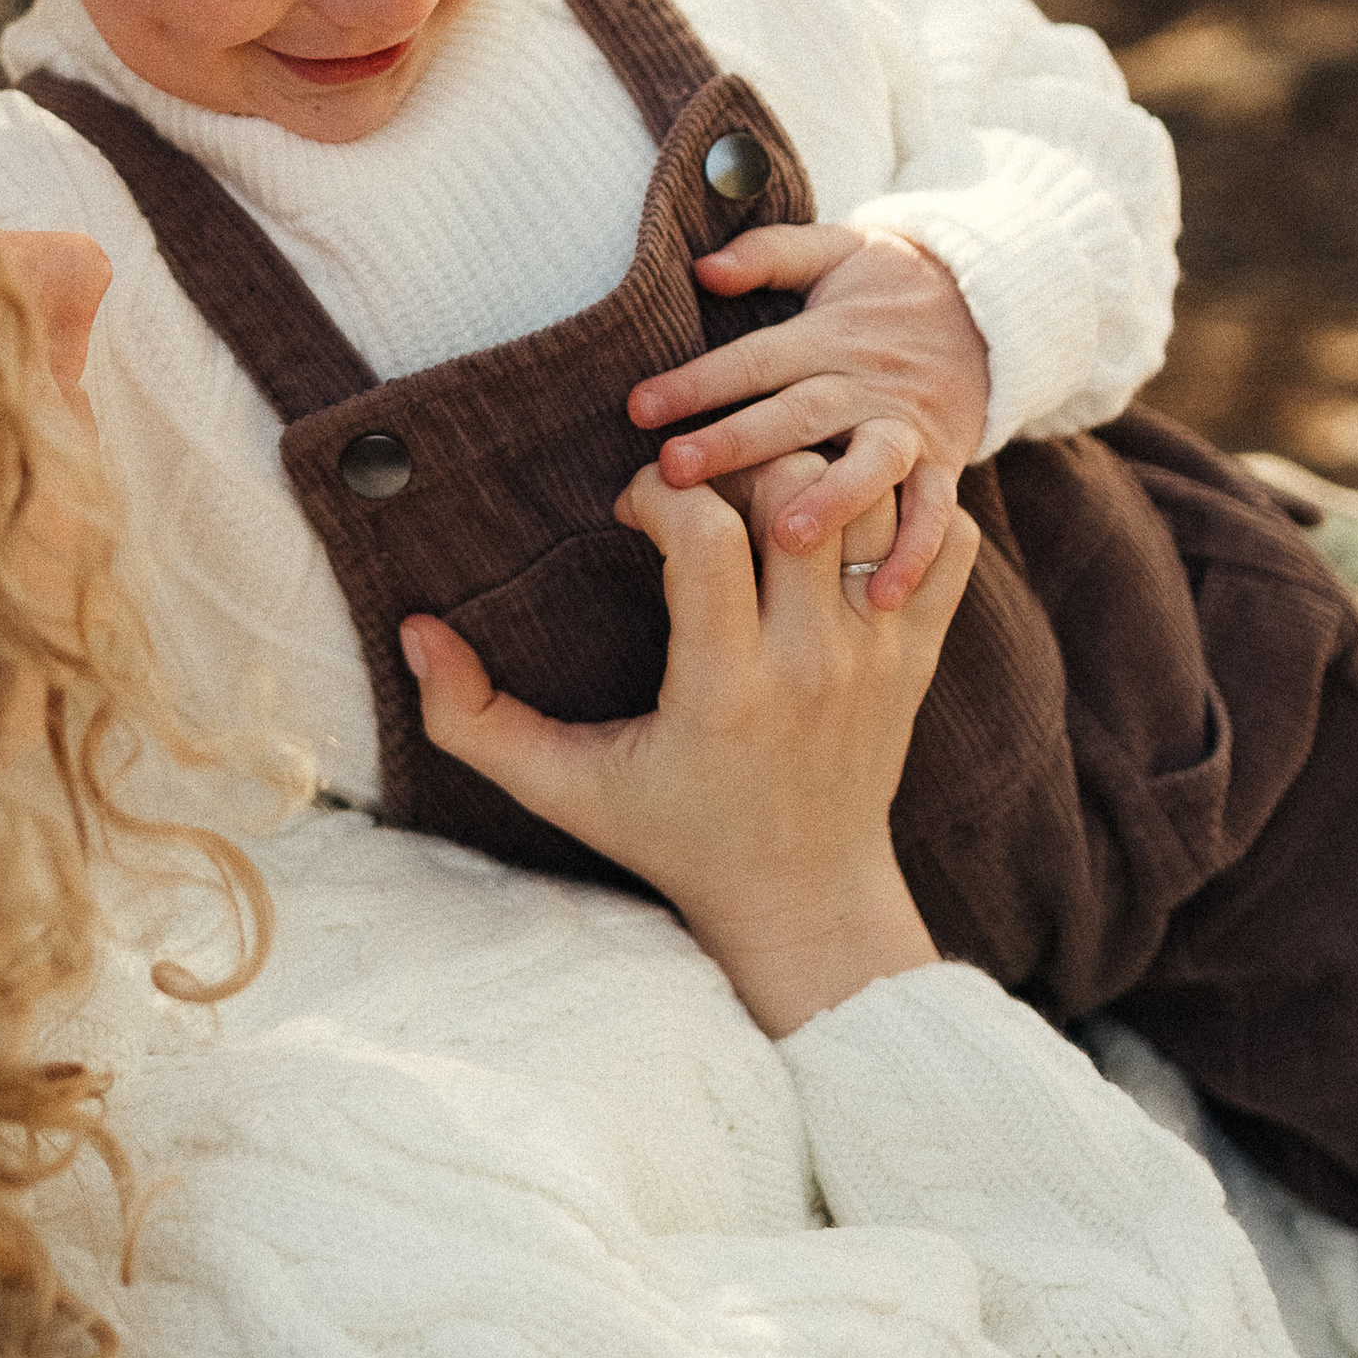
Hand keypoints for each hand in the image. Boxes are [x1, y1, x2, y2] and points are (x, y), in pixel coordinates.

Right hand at [400, 454, 975, 1034]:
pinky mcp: (921, 650)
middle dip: (734, 463)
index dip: (657, 491)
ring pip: (869, 504)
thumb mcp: (562, 787)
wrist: (804, 894)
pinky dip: (901, 508)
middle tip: (697, 483)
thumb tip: (413, 631)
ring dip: (812, 476)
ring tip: (761, 494)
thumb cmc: (670, 832)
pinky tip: (836, 521)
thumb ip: (472, 719)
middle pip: (795, 495)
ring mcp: (879, 654)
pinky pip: (945, 541)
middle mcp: (812, 663)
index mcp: (724, 688)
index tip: (629, 508)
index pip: (705, 535)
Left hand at [626, 224, 989, 607]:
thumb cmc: (886, 287)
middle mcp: (867, 383)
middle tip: (675, 471)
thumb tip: (703, 266)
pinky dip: (917, 553)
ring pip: (872, 465)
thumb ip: (768, 255)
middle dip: (738, 442)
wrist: (991, 308)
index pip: (755, 358)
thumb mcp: (833, 250)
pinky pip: (937, 510)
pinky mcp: (945, 462)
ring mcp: (908, 426)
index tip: (638, 408)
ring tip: (783, 539)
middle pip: (800, 412)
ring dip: (831, 502)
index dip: (697, 381)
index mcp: (829, 335)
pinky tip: (881, 596)